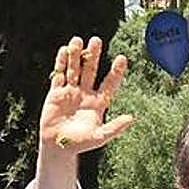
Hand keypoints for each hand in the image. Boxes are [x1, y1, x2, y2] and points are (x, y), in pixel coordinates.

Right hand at [40, 36, 134, 156]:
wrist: (57, 147)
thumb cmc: (80, 144)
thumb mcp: (100, 137)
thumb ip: (115, 127)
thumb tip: (132, 118)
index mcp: (98, 102)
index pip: (109, 83)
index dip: (116, 72)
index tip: (122, 58)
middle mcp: (85, 94)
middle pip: (91, 70)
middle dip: (94, 56)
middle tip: (97, 41)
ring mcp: (71, 92)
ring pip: (74, 69)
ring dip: (76, 56)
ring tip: (77, 41)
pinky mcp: (56, 93)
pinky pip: (59, 75)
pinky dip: (60, 63)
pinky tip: (63, 51)